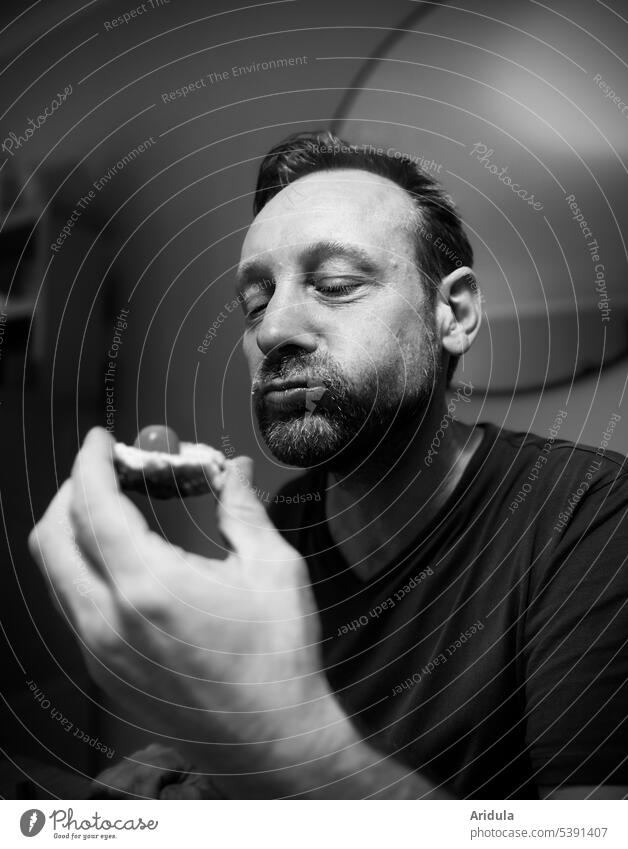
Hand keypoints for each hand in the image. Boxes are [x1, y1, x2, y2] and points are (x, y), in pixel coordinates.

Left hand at [29, 428, 335, 792]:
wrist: (272, 742)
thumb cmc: (278, 659)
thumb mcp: (273, 569)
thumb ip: (242, 509)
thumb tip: (232, 468)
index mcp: (149, 585)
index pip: (92, 504)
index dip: (92, 462)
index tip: (102, 441)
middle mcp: (109, 619)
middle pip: (53, 535)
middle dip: (75, 491)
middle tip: (111, 473)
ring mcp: (100, 652)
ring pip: (57, 573)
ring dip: (76, 530)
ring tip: (120, 512)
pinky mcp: (105, 674)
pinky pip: (74, 606)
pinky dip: (86, 569)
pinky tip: (127, 562)